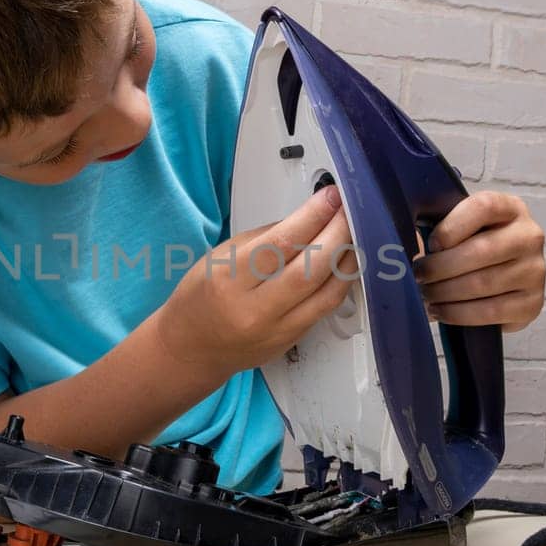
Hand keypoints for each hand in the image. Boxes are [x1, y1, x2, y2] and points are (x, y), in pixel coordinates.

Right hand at [152, 185, 357, 380]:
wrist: (192, 348)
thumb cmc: (200, 299)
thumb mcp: (219, 258)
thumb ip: (263, 238)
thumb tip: (304, 219)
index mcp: (229, 278)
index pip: (280, 243)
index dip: (312, 216)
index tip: (330, 198)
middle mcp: (253, 308)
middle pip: (309, 268)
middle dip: (336, 234)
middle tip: (348, 212)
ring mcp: (275, 329)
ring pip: (325, 292)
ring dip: (346, 259)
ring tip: (353, 236)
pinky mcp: (291, 341)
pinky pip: (325, 309)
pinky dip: (340, 283)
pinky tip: (345, 265)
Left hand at [414, 191, 544, 332]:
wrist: (502, 282)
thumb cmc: (472, 247)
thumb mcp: (460, 227)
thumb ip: (438, 225)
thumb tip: (406, 239)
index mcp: (511, 208)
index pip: (484, 207)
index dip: (451, 226)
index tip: (431, 244)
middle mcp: (529, 236)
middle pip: (482, 250)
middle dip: (440, 267)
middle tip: (419, 275)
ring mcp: (535, 271)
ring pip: (483, 283)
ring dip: (445, 292)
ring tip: (426, 294)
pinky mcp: (532, 303)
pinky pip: (491, 311)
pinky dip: (458, 313)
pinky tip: (440, 310)